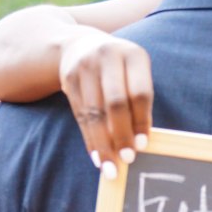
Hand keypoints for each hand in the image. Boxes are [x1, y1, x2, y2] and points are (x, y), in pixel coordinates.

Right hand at [59, 29, 152, 176]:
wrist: (80, 45)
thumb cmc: (119, 69)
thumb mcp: (134, 73)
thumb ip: (139, 101)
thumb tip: (140, 143)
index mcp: (133, 55)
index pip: (139, 93)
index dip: (141, 121)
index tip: (142, 145)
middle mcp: (108, 57)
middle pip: (115, 103)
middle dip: (121, 134)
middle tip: (128, 159)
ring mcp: (84, 66)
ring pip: (94, 112)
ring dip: (103, 143)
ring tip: (110, 167)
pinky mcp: (68, 78)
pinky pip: (80, 115)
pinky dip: (90, 139)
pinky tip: (97, 156)